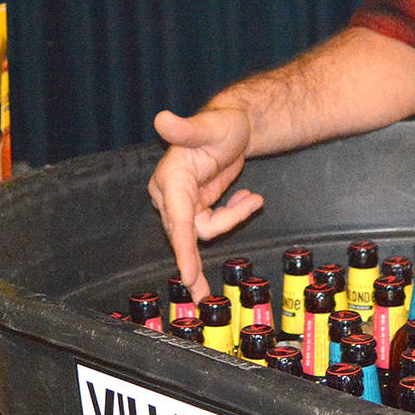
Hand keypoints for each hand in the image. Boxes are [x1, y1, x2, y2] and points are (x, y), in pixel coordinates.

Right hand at [149, 106, 264, 299]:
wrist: (234, 126)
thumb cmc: (220, 122)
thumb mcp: (207, 125)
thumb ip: (186, 128)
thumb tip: (162, 119)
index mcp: (170, 179)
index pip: (177, 221)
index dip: (182, 250)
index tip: (186, 276)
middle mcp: (171, 194)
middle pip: (188, 233)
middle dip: (194, 260)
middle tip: (202, 295)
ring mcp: (184, 201)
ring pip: (204, 230)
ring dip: (231, 219)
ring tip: (253, 199)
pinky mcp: (197, 205)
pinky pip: (214, 222)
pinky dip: (233, 215)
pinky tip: (248, 198)